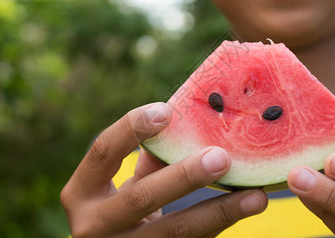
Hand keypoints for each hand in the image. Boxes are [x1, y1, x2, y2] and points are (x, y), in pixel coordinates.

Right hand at [61, 102, 267, 236]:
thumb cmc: (120, 211)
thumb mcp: (125, 186)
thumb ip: (149, 160)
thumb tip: (189, 124)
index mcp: (80, 194)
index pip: (102, 152)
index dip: (132, 128)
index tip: (167, 110)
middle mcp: (92, 226)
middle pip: (140, 197)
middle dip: (184, 176)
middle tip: (221, 157)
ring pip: (174, 232)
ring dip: (218, 211)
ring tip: (254, 197)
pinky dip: (219, 225)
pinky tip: (245, 209)